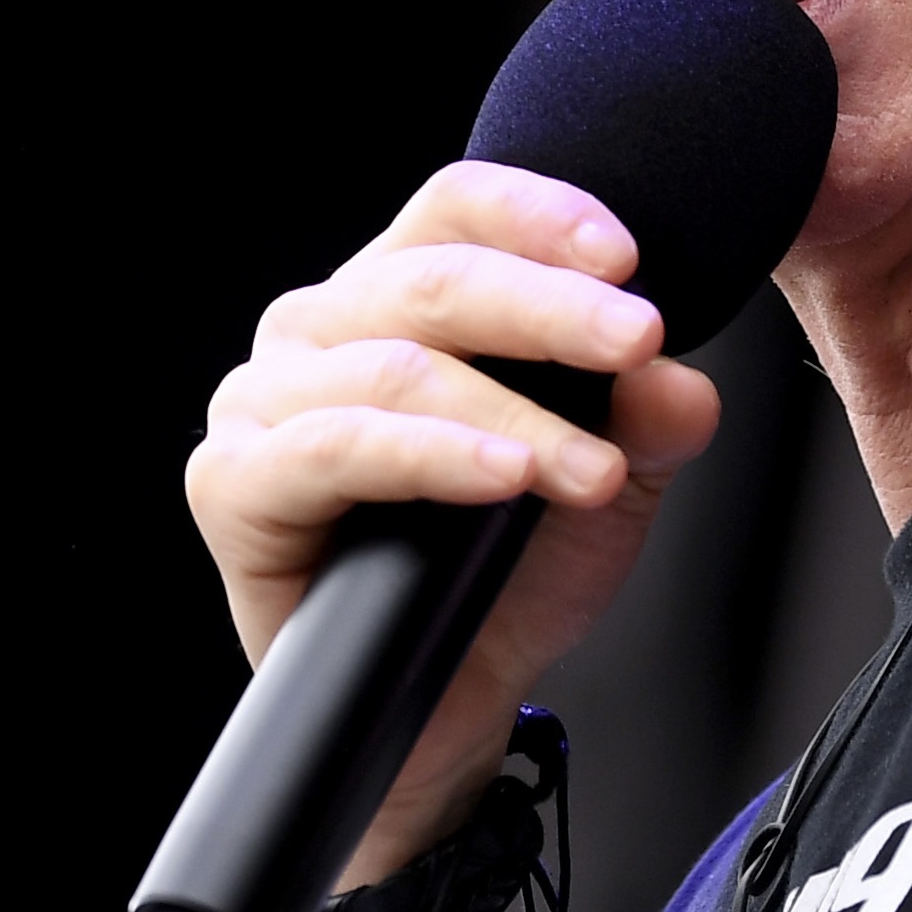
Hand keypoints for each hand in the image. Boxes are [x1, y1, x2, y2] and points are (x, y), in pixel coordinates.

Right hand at [184, 159, 726, 883]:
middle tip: (639, 341)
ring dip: (512, 410)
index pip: (456, 207)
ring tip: (594, 466)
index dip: (541, 213)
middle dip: (552, 309)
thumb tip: (677, 381)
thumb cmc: (505, 570)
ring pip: (395, 365)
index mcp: (395, 294)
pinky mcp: (235, 483)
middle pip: (435, 278)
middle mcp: (320, 329)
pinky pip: (335, 448)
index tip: (629, 260)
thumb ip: (642, 418)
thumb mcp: (605, 481)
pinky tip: (502, 474)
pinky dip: (428, 455)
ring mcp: (266, 401)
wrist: (451, 704)